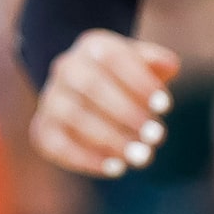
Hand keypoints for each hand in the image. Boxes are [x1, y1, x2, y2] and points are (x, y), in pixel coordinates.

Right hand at [30, 29, 181, 178]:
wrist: (84, 94)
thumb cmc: (123, 80)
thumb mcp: (140, 64)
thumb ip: (155, 61)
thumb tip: (170, 66)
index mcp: (92, 46)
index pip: (112, 57)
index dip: (139, 81)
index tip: (165, 106)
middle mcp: (65, 68)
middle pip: (91, 86)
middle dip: (126, 112)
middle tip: (156, 135)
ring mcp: (50, 99)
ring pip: (74, 116)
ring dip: (110, 138)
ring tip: (141, 156)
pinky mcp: (42, 130)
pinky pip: (58, 145)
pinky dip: (87, 159)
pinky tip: (117, 168)